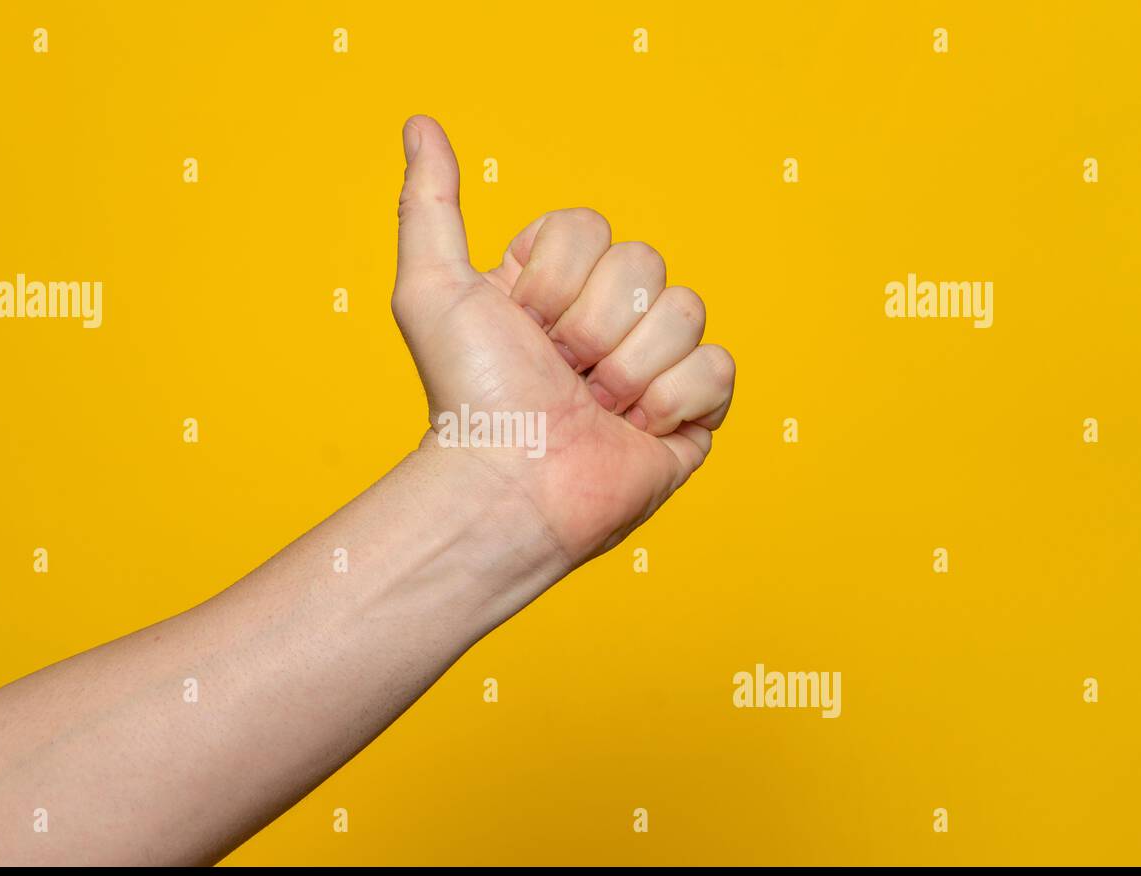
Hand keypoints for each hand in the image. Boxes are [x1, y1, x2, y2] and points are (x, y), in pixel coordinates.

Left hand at [392, 116, 735, 564]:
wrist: (510, 485)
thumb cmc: (468, 397)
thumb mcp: (433, 290)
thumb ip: (430, 204)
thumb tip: (420, 125)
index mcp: (556, 285)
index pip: (592, 227)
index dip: (555, 279)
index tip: (520, 327)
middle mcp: (606, 317)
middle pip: (644, 262)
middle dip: (591, 327)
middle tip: (558, 375)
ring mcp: (653, 363)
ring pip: (685, 310)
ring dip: (628, 369)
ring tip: (592, 409)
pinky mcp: (693, 411)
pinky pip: (720, 366)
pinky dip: (674, 401)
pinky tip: (633, 430)